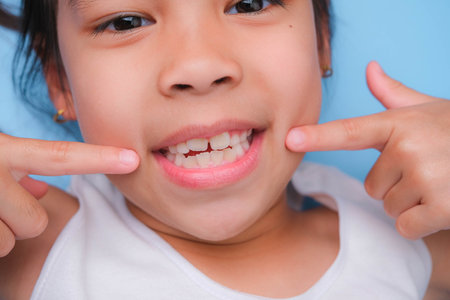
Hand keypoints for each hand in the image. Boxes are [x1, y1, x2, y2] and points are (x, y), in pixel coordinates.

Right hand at [0, 134, 138, 255]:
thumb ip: (19, 167)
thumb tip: (41, 189)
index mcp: (3, 151)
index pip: (59, 157)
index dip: (99, 160)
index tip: (132, 160)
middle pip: (35, 221)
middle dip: (22, 221)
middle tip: (1, 206)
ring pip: (12, 239)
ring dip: (1, 230)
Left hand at [286, 61, 449, 239]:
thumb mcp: (428, 108)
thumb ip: (393, 94)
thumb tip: (370, 68)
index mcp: (399, 124)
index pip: (350, 131)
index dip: (318, 137)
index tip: (290, 139)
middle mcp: (408, 148)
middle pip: (371, 186)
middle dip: (395, 184)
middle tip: (425, 169)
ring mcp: (425, 177)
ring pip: (389, 206)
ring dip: (410, 203)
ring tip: (438, 184)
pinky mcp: (442, 207)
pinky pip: (406, 226)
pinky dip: (422, 223)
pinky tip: (442, 205)